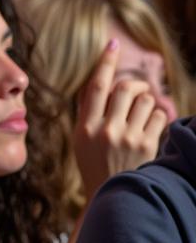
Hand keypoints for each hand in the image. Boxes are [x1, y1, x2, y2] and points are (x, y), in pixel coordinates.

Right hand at [73, 39, 167, 198]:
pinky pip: (160, 116)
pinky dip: (158, 116)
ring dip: (147, 103)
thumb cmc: (94, 163)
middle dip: (135, 85)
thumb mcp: (81, 139)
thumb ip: (88, 111)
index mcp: (85, 127)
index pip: (96, 86)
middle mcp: (106, 131)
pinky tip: (151, 128)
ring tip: (142, 116)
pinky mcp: (147, 146)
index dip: (105, 63)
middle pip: (125, 89)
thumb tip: (98, 80)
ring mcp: (128, 139)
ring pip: (146, 101)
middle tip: (137, 90)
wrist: (114, 197)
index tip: (112, 45)